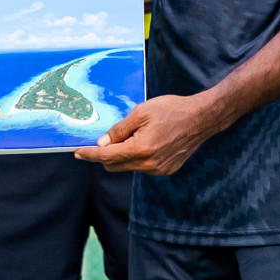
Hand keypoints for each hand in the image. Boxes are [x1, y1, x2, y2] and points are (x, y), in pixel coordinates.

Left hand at [74, 94, 222, 174]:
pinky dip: (137, 156)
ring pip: (129, 166)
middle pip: (115, 165)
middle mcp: (149, 164)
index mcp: (141, 149)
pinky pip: (142, 166)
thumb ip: (120, 130)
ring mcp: (159, 169)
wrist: (201, 118)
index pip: (107, 157)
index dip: (90, 155)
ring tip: (137, 133)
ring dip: (124, 153)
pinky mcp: (166, 169)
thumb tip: (102, 144)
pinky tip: (148, 139)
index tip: (78, 153)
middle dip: (106, 153)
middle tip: (110, 135)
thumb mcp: (141, 113)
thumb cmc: (171, 110)